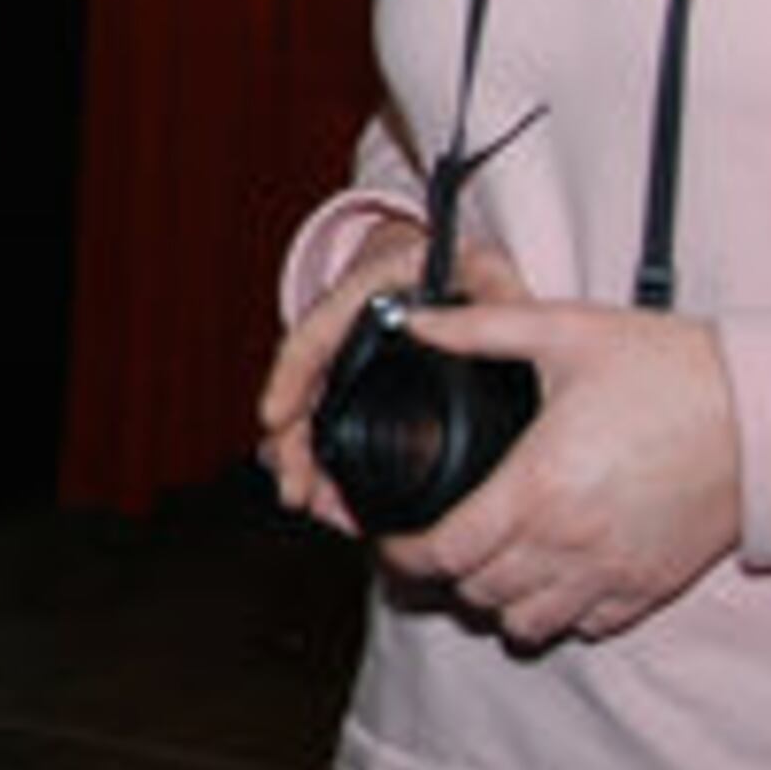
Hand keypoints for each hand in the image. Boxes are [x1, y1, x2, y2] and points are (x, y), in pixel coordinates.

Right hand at [256, 219, 530, 535]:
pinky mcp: (358, 385)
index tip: (275, 416)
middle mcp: (348, 323)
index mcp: (370, 289)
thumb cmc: (473, 271)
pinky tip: (327, 494)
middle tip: (296, 489)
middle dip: (293, 441)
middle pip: (305, 385)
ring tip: (307, 501)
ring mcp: (350, 356)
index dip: (291, 375)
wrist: (459, 269)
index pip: (317, 332)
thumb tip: (460, 325)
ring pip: (313, 410)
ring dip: (304, 458)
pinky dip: (326, 459)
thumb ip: (495, 300)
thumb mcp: (490, 277)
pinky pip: (330, 422)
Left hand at [376, 297, 741, 646]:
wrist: (768, 411)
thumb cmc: (670, 367)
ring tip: (491, 564)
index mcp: (536, 487)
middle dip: (446, 576)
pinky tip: (552, 574)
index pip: (446, 554)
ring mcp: (614, 572)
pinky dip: (560, 613)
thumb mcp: (565, 330)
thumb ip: (477, 328)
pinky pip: (590, 627)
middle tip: (436, 545)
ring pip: (528, 624)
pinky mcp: (653, 585)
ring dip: (499, 602)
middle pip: (478, 595)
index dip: (404, 555)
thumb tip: (413, 318)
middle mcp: (570, 543)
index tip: (393, 539)